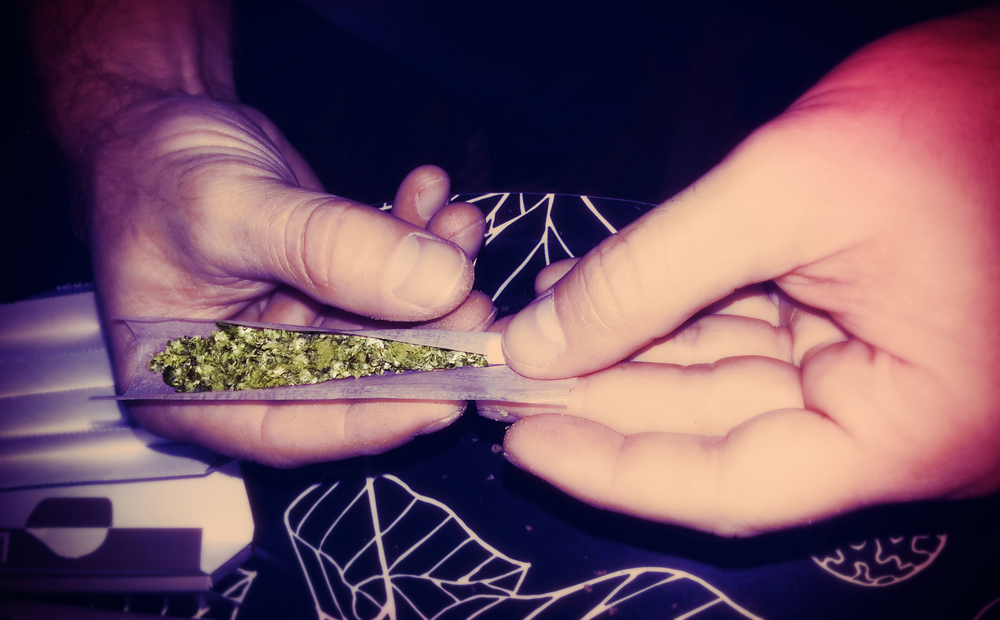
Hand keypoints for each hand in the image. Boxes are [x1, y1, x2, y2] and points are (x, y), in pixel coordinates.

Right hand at [92, 95, 491, 466]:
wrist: (153, 120)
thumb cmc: (156, 170)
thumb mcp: (232, 209)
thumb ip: (327, 249)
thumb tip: (438, 284)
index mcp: (193, 389)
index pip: (296, 430)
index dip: (377, 419)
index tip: (450, 392)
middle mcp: (247, 373)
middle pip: (353, 383)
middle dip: (422, 339)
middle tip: (474, 299)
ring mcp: (290, 333)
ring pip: (381, 328)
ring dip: (428, 278)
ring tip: (458, 225)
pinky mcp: (322, 292)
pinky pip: (380, 281)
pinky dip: (413, 240)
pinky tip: (433, 198)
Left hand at [496, 9, 999, 534]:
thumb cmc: (960, 121)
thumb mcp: (786, 191)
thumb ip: (651, 274)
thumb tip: (539, 341)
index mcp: (904, 428)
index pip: (728, 482)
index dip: (612, 468)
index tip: (520, 438)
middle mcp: (889, 420)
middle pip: (715, 433)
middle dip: (607, 400)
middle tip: (511, 376)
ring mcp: (874, 372)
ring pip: (723, 383)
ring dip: (627, 353)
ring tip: (540, 326)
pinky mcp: (856, 324)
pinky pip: (746, 334)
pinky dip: (669, 315)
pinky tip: (595, 292)